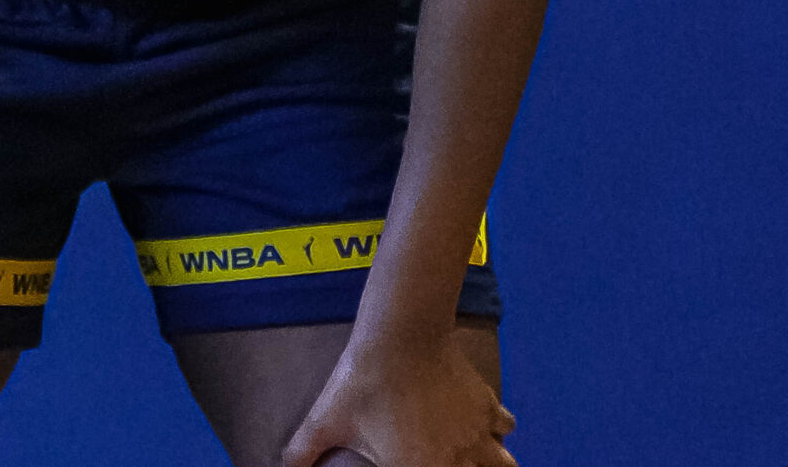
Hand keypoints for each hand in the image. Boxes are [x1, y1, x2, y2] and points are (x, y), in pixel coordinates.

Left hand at [283, 328, 514, 466]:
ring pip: (502, 464)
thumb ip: (302, 450)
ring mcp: (478, 433)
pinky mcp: (487, 405)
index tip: (407, 463)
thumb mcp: (326, 420)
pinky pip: (504, 425)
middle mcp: (457, 459)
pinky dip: (497, 428)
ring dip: (490, 463)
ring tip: (471, 459)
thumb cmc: (363, 381)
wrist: (400, 334)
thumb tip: (283, 465)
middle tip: (438, 458)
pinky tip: (480, 423)